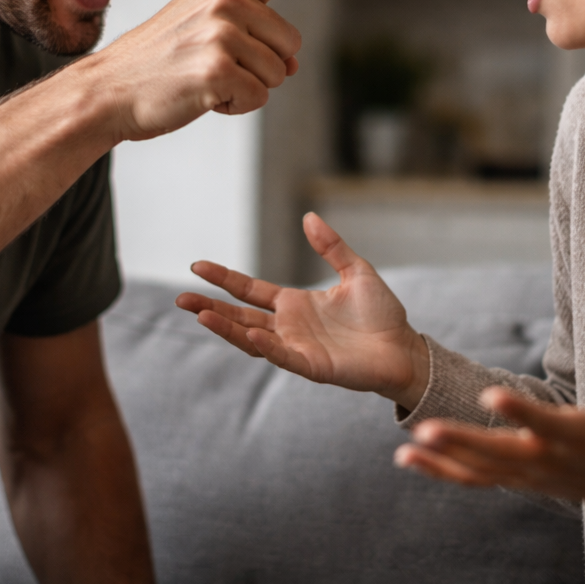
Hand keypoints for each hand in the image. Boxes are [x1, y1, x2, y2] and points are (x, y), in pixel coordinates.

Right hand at [86, 0, 373, 141]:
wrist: (106, 91)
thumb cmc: (158, 64)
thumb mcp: (202, 29)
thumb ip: (251, 32)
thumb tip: (293, 64)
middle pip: (291, 45)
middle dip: (263, 68)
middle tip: (213, 69)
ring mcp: (220, 32)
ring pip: (276, 76)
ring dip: (246, 90)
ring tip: (201, 82)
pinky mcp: (216, 68)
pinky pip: (257, 99)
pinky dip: (235, 108)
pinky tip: (201, 99)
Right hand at [175, 212, 430, 406]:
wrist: (404, 347)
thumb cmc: (381, 314)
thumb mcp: (356, 271)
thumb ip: (331, 247)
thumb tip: (308, 217)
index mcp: (295, 304)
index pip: (249, 290)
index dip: (224, 279)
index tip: (197, 267)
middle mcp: (289, 327)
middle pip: (240, 316)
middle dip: (210, 308)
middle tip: (180, 299)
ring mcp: (297, 348)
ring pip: (252, 338)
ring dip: (227, 328)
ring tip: (200, 315)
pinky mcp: (313, 366)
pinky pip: (284, 356)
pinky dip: (266, 346)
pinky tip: (249, 334)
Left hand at [394, 334, 584, 520]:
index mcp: (578, 435)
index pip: (545, 423)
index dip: (520, 411)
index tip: (491, 394)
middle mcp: (548, 458)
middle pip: (501, 452)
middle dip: (463, 442)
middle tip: (426, 429)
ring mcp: (529, 474)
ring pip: (482, 471)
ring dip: (444, 460)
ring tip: (407, 448)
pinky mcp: (517, 480)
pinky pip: (475, 479)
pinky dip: (443, 472)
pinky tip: (408, 458)